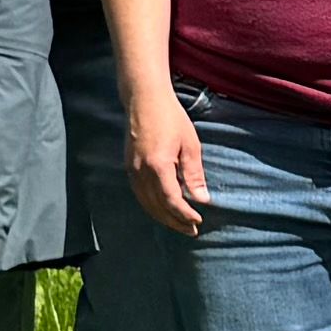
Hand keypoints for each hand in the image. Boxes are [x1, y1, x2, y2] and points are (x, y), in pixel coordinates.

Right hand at [128, 91, 209, 236]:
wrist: (144, 100)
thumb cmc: (171, 118)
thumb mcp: (190, 145)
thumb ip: (194, 174)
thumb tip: (202, 199)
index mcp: (158, 166)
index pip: (172, 200)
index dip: (185, 214)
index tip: (198, 221)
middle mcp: (141, 171)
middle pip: (157, 207)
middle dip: (175, 222)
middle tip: (192, 231)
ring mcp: (131, 170)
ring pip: (146, 203)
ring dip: (162, 217)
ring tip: (179, 224)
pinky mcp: (128, 166)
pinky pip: (139, 194)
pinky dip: (151, 205)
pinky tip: (162, 208)